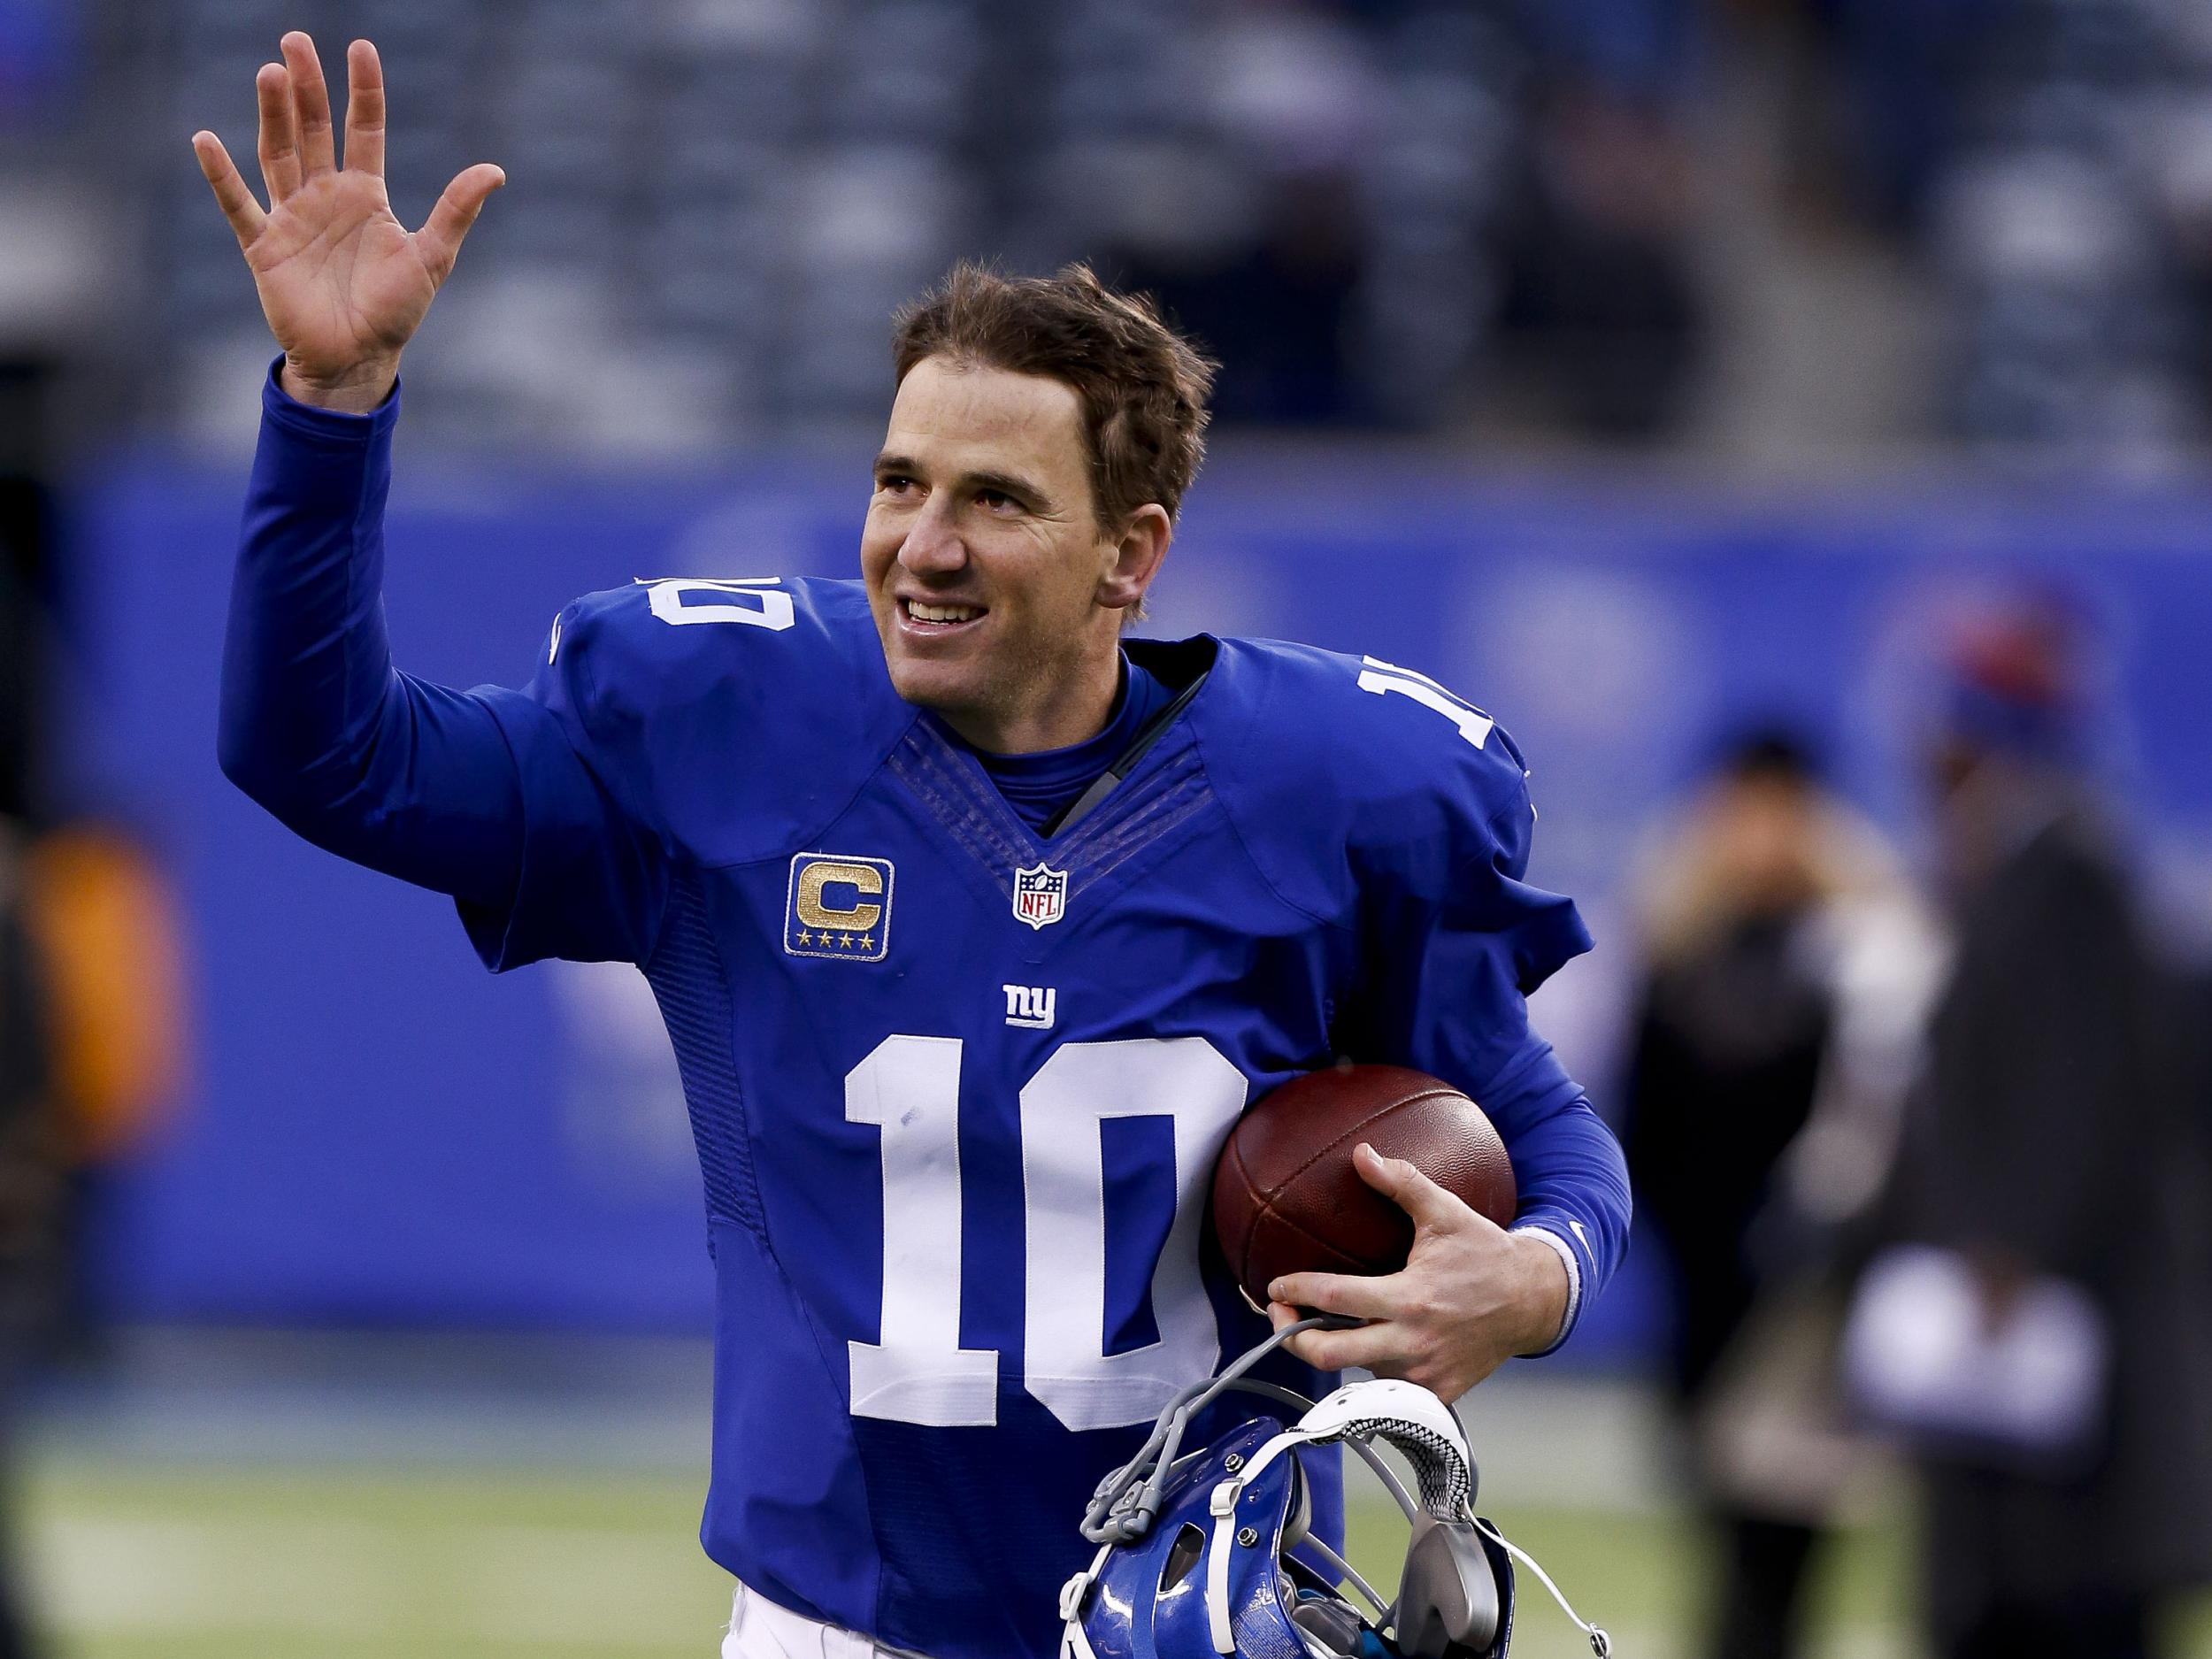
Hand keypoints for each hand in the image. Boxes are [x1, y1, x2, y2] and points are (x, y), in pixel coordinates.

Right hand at [190, 34, 504, 411]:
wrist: (358, 359)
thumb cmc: (395, 311)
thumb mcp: (432, 257)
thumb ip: (456, 211)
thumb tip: (496, 170)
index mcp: (365, 195)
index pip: (363, 130)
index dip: (363, 92)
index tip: (361, 49)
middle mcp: (325, 197)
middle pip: (312, 130)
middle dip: (306, 87)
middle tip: (296, 40)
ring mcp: (292, 218)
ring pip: (278, 154)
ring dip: (272, 115)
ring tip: (270, 73)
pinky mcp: (264, 247)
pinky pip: (239, 206)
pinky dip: (222, 176)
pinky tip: (205, 140)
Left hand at [1265, 1143, 1569, 1400]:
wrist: (1532, 1302)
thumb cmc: (1485, 1254)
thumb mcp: (1446, 1212)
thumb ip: (1402, 1182)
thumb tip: (1362, 1154)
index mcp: (1410, 1298)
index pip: (1336, 1297)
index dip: (1297, 1290)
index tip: (1275, 1284)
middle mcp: (1412, 1342)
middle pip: (1330, 1355)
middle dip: (1294, 1338)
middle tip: (1280, 1316)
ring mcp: (1423, 1373)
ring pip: (1357, 1371)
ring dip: (1338, 1350)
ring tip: (1322, 1325)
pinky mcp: (1436, 1393)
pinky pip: (1387, 1389)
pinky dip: (1371, 1369)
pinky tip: (1367, 1346)